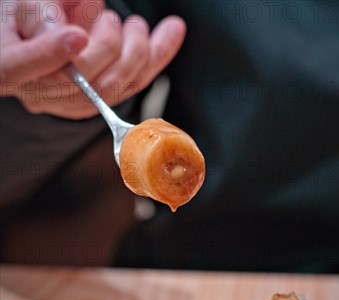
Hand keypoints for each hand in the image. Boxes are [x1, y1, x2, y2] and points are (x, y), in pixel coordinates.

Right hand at [0, 0, 185, 118]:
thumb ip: (35, 11)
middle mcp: (37, 90)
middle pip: (77, 83)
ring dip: (138, 52)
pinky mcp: (97, 102)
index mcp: (5, 62)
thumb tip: (62, 34)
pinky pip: (131, 86)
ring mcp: (69, 101)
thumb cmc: (25, 12)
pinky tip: (172, 32)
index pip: (17, 67)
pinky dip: (157, 57)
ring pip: (111, 89)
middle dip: (107, 48)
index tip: (77, 35)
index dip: (48, 54)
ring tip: (135, 25)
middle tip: (113, 21)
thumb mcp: (20, 0)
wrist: (41, 27)